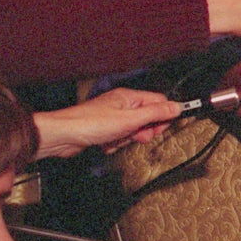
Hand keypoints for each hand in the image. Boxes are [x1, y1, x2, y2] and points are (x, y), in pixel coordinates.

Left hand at [34, 89, 181, 159]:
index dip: (163, 116)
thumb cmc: (90, 123)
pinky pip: (121, 138)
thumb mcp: (130, 119)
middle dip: (144, 131)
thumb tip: (177, 107)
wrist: (64, 136)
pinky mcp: (105, 130)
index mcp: (129, 97)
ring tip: (117, 138)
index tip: (163, 127)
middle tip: (137, 134)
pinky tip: (107, 143)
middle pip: (147, 118)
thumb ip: (156, 113)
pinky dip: (117, 143)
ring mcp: (113, 117)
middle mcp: (122, 105)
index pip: (158, 102)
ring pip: (134, 130)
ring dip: (128, 138)